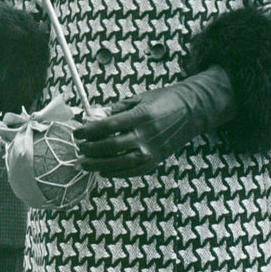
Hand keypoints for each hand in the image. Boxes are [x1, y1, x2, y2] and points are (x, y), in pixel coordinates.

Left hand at [75, 67, 235, 176]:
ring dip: (99, 165)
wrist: (192, 111)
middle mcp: (146, 136)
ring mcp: (152, 151)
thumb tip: (94, 117)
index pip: (107, 126)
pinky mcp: (157, 161)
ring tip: (85, 163)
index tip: (78, 132)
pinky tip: (103, 171)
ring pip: (120, 163)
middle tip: (79, 149)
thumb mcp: (139, 98)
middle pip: (112, 146)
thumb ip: (116, 109)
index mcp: (140, 116)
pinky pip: (133, 172)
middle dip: (91, 149)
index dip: (89, 131)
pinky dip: (116, 173)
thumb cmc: (164, 100)